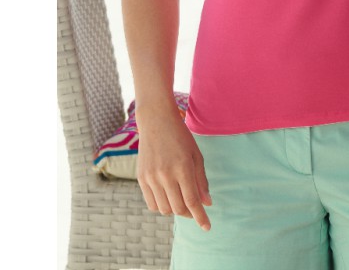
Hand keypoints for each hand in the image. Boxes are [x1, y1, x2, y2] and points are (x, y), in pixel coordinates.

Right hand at [135, 106, 212, 230]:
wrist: (156, 121)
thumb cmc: (180, 137)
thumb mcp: (195, 155)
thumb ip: (201, 180)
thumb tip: (207, 204)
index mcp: (182, 167)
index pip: (192, 202)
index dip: (201, 217)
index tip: (207, 227)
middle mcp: (165, 175)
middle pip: (178, 208)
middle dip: (190, 214)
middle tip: (195, 210)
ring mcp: (151, 177)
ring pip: (165, 209)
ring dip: (176, 209)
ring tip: (181, 199)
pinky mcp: (141, 178)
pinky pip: (152, 204)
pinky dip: (162, 206)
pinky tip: (168, 197)